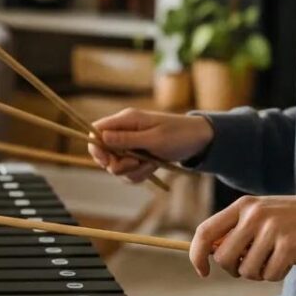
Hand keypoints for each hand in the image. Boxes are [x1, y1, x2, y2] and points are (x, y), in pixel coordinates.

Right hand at [88, 108, 214, 183]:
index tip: (108, 162)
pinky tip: (152, 169)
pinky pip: (128, 172)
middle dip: (118, 165)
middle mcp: (124, 132)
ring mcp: (130, 145)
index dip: (96, 148)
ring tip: (151, 165)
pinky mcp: (137, 157)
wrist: (199, 140)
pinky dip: (138, 175)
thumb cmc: (179, 134)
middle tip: (137, 164)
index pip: (96, 131)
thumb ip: (127, 139)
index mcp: (126, 120)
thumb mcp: (154, 138)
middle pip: (103, 153)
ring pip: (116, 166)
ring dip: (132, 172)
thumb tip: (102, 137)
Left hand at [190, 194, 295, 280]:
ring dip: (258, 274)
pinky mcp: (289, 246)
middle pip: (223, 257)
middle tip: (250, 267)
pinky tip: (289, 262)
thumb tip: (210, 256)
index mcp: (243, 205)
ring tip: (273, 261)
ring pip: (246, 270)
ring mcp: (272, 229)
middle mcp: (254, 215)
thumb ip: (236, 231)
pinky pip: (269, 275)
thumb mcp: (261, 216)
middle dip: (233, 270)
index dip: (197, 254)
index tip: (202, 271)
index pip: (205, 231)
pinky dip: (277, 275)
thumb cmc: (292, 220)